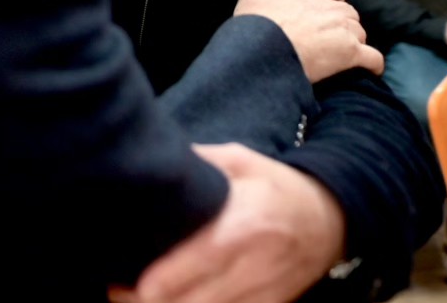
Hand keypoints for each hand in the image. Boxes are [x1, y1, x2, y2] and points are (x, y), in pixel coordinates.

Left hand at [109, 142, 346, 302]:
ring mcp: (266, 291)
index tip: (134, 282)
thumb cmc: (275, 186)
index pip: (205, 256)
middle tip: (117, 291)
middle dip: (154, 301)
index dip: (168, 277)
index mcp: (248, 221)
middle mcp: (258, 263)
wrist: (329, 219)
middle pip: (201, 299)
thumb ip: (199, 164)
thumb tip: (152, 158)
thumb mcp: (240, 161)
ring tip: (132, 299)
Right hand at [233, 0, 382, 81]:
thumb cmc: (256, 26)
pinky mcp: (351, 54)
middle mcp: (331, 9)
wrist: (263, 53)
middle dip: (344, 23)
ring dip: (354, 42)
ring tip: (339, 56)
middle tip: (329, 38)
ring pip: (361, 33)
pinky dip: (373, 64)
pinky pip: (374, 58)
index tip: (326, 6)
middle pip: (349, 12)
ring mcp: (344, 31)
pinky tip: (368, 70)